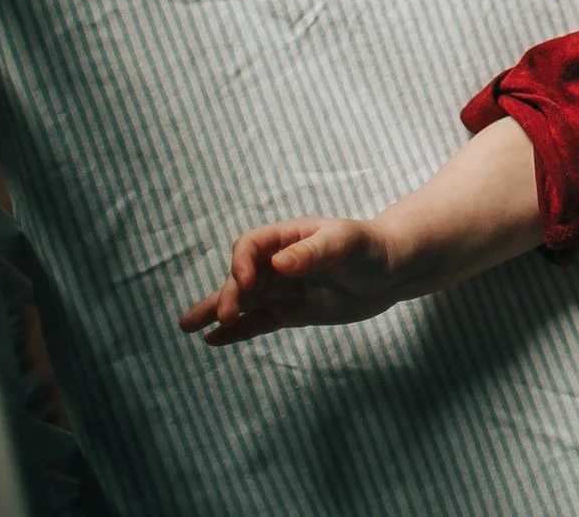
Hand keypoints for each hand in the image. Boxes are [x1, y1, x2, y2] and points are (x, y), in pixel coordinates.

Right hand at [177, 218, 406, 346]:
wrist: (392, 270)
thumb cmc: (369, 248)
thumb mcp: (345, 244)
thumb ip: (312, 252)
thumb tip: (279, 263)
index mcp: (287, 238)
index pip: (251, 246)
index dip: (242, 263)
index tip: (246, 283)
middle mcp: (278, 262)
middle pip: (242, 276)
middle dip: (228, 294)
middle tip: (223, 315)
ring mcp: (282, 288)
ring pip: (243, 301)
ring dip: (216, 311)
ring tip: (186, 326)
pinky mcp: (291, 311)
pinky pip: (258, 322)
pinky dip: (237, 331)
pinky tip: (212, 340)